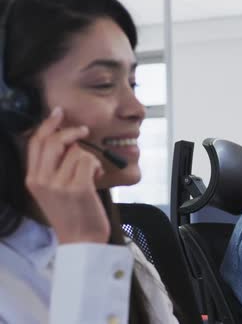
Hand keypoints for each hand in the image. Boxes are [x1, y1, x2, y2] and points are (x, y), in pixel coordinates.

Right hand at [25, 107, 109, 243]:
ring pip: (77, 151)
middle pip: (54, 141)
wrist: (81, 241)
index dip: (47, 124)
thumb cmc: (73, 213)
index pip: (35, 143)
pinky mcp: (78, 187)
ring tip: (92, 174)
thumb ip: (53, 166)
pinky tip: (97, 177)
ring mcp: (59, 184)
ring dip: (89, 158)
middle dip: (71, 131)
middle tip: (84, 131)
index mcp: (32, 179)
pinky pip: (89, 160)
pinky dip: (97, 166)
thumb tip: (66, 138)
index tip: (58, 112)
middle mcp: (42, 180)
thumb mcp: (54, 190)